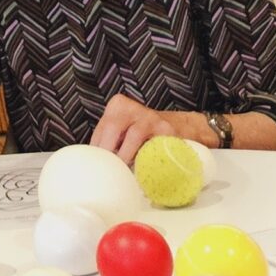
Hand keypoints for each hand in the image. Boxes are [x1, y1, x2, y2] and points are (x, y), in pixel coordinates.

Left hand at [90, 94, 212, 162]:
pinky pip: (154, 145)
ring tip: (123, 170)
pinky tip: (144, 168)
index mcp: (118, 105)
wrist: (180, 126)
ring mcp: (152, 118)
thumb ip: (111, 140)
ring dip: (127, 155)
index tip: (97, 164)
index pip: (102, 127)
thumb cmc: (146, 133)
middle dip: (108, 149)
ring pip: (134, 135)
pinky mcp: (167, 130)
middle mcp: (133, 108)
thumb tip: (95, 161)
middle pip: (113, 126)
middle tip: (107, 168)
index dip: (97, 147)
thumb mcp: (124, 129)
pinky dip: (147, 159)